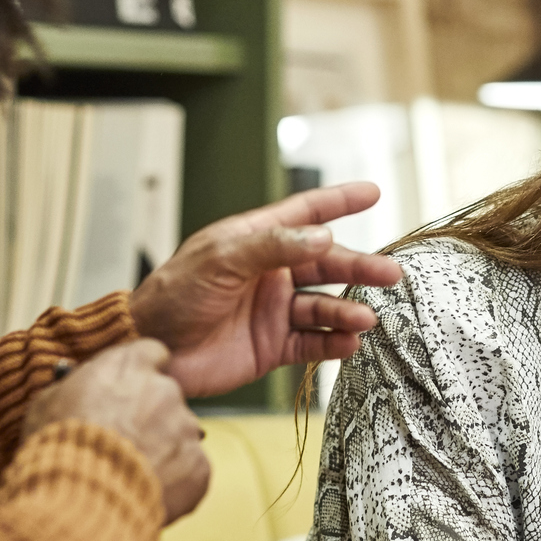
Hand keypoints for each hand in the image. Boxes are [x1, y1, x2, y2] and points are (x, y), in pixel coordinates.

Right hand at [23, 339, 209, 521]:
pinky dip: (175, 482)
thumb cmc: (58, 447)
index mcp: (129, 367)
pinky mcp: (197, 466)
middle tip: (125, 443)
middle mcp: (164, 390)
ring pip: (180, 435)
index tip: (131, 390)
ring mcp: (185, 428)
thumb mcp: (49, 403)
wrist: (79, 496)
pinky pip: (191, 470)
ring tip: (132, 474)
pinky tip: (148, 492)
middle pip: (166, 397)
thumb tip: (75, 387)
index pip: (151, 353)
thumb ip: (74, 387)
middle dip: (151, 418)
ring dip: (163, 450)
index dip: (142, 373)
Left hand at [127, 182, 404, 396]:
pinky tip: (348, 342)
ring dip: (347, 310)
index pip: (304, 215)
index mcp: (255, 242)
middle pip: (325, 264)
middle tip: (390, 272)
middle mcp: (270, 274)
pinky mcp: (271, 346)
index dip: (338, 202)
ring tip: (364, 319)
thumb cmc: (173, 295)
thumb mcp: (220, 260)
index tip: (371, 192)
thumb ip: (273, 246)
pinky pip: (312, 342)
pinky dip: (333, 342)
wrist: (150, 348)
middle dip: (358, 267)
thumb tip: (323, 235)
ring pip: (323, 306)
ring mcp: (273, 310)